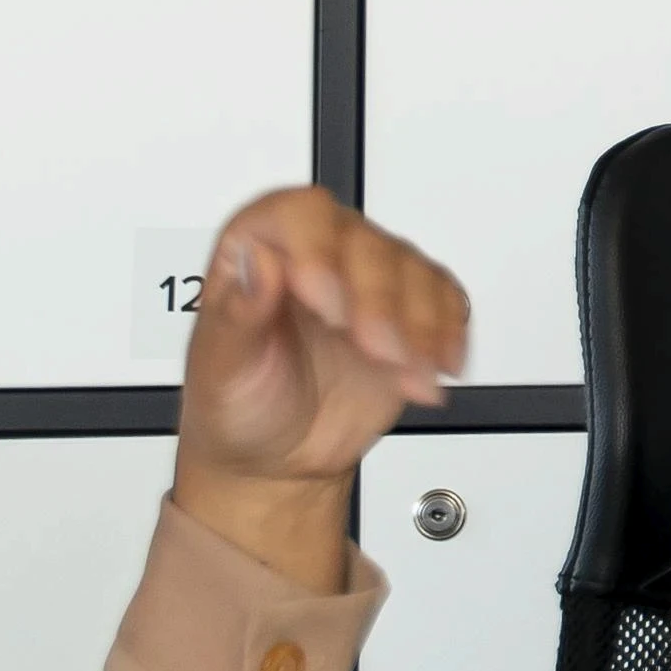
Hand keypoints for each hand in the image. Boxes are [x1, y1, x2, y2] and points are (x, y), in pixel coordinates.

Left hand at [168, 186, 467, 521]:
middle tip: (376, 353)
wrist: (277, 455)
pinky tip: (436, 365)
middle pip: (368, 244)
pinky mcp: (409, 308)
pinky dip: (449, 333)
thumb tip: (258, 259)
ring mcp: (366, 280)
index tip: (329, 307)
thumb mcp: (221, 367)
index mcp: (259, 249)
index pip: (299, 214)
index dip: (320, 252)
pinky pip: (446, 297)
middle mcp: (317, 254)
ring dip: (420, 327)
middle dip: (379, 304)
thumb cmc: (237, 405)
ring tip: (407, 375)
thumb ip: (238, 313)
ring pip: (414, 270)